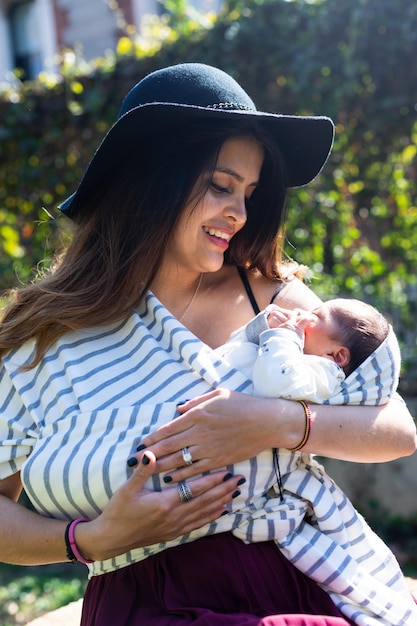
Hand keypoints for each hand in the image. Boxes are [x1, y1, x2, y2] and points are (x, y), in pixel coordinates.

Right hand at [80, 450, 243, 560]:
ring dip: (221, 502)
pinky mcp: (173, 534)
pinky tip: (221, 511)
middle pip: (205, 502)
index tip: (226, 471)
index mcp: (164, 503)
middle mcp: (174, 517)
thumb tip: (150, 453)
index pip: (194, 490)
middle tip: (239, 480)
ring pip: (204, 514)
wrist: (111, 538)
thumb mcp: (127, 489)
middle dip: (223, 490)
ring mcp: (174, 527)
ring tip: (235, 493)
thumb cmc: (118, 511)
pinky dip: (211, 516)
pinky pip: (197, 525)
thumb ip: (142, 471)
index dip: (212, 480)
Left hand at [137, 389, 283, 482]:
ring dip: (161, 468)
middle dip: (149, 455)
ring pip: (179, 461)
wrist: (267, 422)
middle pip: (169, 447)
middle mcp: (200, 432)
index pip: (169, 429)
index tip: (140, 445)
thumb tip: (179, 408)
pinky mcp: (218, 460)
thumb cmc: (243, 405)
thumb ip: (196, 401)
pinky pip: (195, 471)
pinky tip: (170, 481)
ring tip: (146, 473)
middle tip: (133, 461)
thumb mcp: (218, 394)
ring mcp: (209, 448)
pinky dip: (181, 476)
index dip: (152, 438)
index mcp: (198, 414)